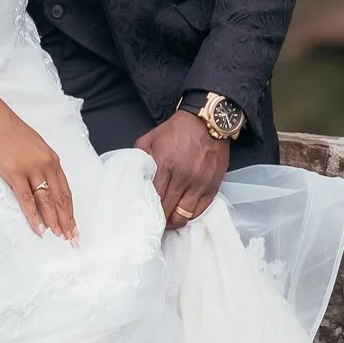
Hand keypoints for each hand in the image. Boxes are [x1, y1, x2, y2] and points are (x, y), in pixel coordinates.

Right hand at [0, 92, 76, 241]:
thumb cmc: (10, 131)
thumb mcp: (34, 146)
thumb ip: (42, 163)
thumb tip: (45, 182)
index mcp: (52, 159)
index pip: (65, 190)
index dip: (70, 210)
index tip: (74, 226)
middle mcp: (46, 165)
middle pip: (60, 198)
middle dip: (67, 220)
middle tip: (73, 240)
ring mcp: (31, 169)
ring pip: (47, 201)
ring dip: (54, 221)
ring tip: (60, 237)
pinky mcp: (14, 173)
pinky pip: (27, 199)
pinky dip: (34, 216)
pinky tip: (40, 229)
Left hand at [138, 108, 226, 229]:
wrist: (207, 121)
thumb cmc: (178, 130)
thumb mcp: (151, 138)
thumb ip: (139, 158)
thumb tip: (131, 177)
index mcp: (164, 164)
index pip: (153, 198)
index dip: (147, 210)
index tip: (143, 215)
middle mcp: (183, 176)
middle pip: (166, 210)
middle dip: (158, 218)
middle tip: (153, 221)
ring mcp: (199, 183)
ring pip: (183, 216)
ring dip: (173, 221)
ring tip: (167, 220)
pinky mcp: (212, 186)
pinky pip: (199, 211)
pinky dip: (189, 215)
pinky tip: (182, 212)